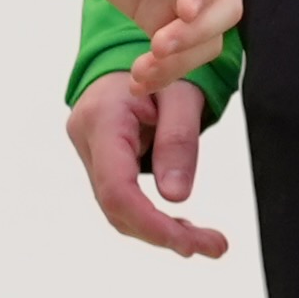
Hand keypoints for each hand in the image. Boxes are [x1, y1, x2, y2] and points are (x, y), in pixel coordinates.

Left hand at [60, 0, 237, 95]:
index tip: (185, 10)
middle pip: (226, 4)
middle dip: (198, 31)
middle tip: (160, 46)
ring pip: (208, 36)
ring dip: (182, 60)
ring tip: (142, 73)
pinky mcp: (165, 18)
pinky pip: (180, 52)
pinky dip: (164, 71)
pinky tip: (139, 81)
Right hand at [68, 64, 225, 259]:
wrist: (138, 51)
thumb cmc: (162, 64)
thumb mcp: (181, 94)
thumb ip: (178, 141)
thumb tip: (176, 197)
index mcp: (102, 119)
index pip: (117, 189)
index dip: (151, 224)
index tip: (189, 244)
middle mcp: (85, 138)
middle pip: (115, 206)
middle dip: (163, 234)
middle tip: (213, 246)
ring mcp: (88, 151)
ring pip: (116, 208)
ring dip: (159, 230)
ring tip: (204, 240)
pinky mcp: (98, 159)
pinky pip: (120, 197)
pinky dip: (150, 216)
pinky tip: (180, 225)